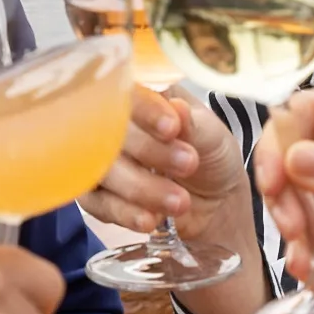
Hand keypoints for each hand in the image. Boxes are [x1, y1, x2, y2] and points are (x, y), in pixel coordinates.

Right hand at [79, 86, 251, 247]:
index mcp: (143, 95)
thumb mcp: (213, 136)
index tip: (171, 128)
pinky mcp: (97, 194)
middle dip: (148, 151)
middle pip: (108, 131)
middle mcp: (113, 123)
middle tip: (188, 164)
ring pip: (102, 170)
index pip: (129, 93)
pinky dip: (125, 213)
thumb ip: (193, 124)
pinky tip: (151, 219)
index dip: (145, 110)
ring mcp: (100, 159)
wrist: (216, 203)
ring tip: (180, 202)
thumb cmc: (212, 156)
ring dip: (140, 188)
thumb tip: (176, 107)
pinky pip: (98, 204)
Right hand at [256, 80, 313, 313]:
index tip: (274, 184)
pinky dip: (312, 246)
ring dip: (298, 225)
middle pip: (298, 152)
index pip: (310, 110)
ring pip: (305, 193)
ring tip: (308, 262)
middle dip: (288, 192)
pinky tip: (313, 268)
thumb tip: (293, 158)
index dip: (282, 144)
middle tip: (294, 231)